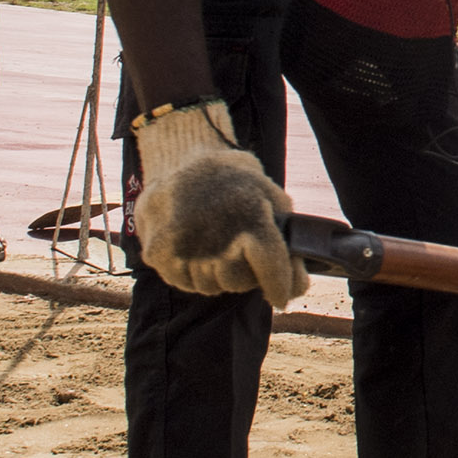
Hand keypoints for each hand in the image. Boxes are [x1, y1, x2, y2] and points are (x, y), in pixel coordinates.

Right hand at [134, 107, 301, 301]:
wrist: (179, 161)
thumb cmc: (233, 180)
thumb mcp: (270, 195)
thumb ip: (288, 239)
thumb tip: (299, 285)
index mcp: (251, 216)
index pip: (272, 270)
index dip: (280, 287)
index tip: (281, 297)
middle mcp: (216, 236)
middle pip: (239, 283)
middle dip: (245, 272)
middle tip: (238, 250)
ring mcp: (183, 247)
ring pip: (210, 286)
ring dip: (215, 273)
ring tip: (213, 242)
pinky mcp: (157, 253)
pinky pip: (183, 282)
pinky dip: (190, 270)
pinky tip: (193, 246)